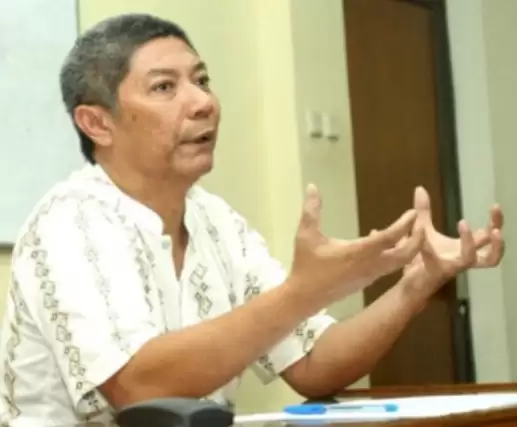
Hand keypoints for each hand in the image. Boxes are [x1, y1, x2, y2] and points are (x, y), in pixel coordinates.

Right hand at [288, 184, 424, 305]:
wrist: (305, 297)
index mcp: (358, 253)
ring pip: (400, 263)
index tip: (413, 212)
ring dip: (410, 248)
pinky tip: (391, 243)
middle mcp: (370, 265)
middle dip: (417, 240)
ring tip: (412, 232)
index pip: (388, 238)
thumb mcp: (306, 235)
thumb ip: (311, 210)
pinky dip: (398, 255)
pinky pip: (390, 267)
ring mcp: (370, 275)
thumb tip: (312, 186)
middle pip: (405, 255)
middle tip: (421, 223)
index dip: (403, 224)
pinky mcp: (368, 280)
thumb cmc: (305, 265)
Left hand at [403, 187, 504, 294]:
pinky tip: (422, 237)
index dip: (496, 222)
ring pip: (472, 260)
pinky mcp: (436, 271)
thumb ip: (423, 211)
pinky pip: (436, 260)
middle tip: (495, 224)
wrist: (406, 281)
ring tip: (464, 225)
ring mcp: (452, 267)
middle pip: (491, 254)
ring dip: (470, 242)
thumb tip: (420, 188)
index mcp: (464, 248)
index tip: (495, 205)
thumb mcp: (422, 229)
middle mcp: (463, 259)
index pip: (489, 236)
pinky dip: (428, 248)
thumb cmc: (420, 259)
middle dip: (497, 239)